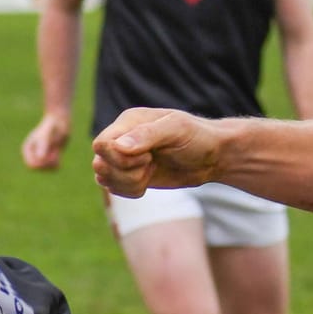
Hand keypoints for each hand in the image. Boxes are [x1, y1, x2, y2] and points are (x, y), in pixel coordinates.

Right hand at [21, 113, 69, 170]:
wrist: (59, 121)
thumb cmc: (52, 127)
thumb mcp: (47, 136)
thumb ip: (43, 146)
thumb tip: (41, 158)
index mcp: (27, 149)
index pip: (31, 165)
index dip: (41, 164)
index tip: (49, 156)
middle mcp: (33, 154)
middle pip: (38, 169)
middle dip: (48, 163)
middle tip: (54, 153)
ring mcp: (41, 156)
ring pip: (47, 169)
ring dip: (54, 162)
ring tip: (56, 150)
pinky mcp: (50, 158)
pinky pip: (53, 168)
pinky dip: (57, 163)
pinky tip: (58, 153)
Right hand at [90, 107, 220, 196]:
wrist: (213, 157)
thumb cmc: (198, 137)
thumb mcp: (177, 129)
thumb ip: (147, 135)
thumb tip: (118, 146)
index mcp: (128, 122)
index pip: (101, 144)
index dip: (119, 157)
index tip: (148, 156)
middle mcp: (120, 138)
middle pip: (99, 164)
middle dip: (126, 172)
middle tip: (151, 164)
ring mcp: (123, 158)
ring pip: (103, 178)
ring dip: (128, 183)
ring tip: (150, 173)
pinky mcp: (128, 174)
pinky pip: (113, 188)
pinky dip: (130, 191)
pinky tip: (148, 182)